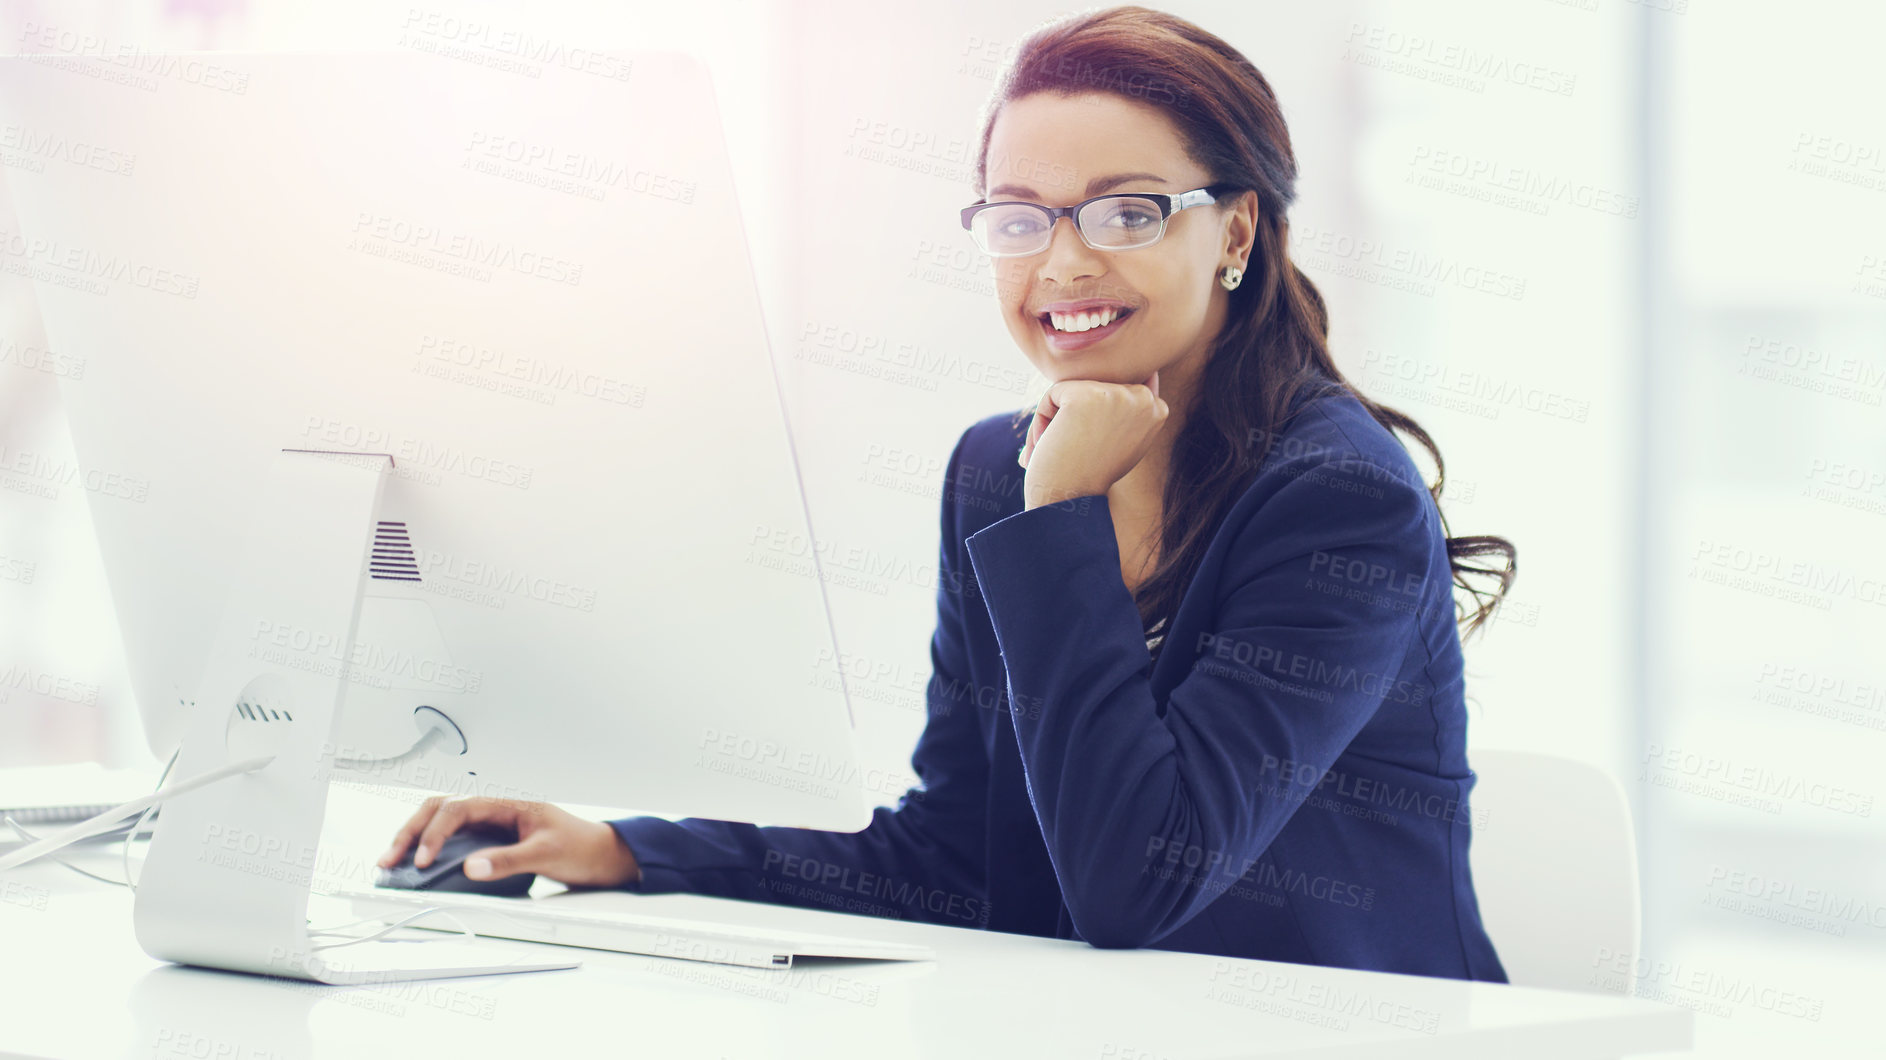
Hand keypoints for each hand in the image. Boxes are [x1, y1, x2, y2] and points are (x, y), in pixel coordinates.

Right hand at [377, 796, 640, 887]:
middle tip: (389, 858)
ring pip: (442, 823)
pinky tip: (418, 867)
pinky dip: (432, 851)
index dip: (435, 833)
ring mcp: (491, 826)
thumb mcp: (547, 853)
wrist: (602, 855)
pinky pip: (454, 841)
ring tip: (393, 862)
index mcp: (507, 804)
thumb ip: (510, 860)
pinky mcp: (491, 842)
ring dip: (416, 838)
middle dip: (410, 830)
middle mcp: (495, 811)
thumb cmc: (581, 845)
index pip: (458, 808)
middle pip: (440, 809)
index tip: (423, 859)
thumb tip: (472, 866)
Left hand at [1018, 370, 1167, 508]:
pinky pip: (1053, 394)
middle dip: (1075, 418)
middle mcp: (1144, 398)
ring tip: (1060, 450)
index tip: (1092, 450)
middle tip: (1071, 453)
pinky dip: (1042, 420)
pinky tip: (1050, 445)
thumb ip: (1125, 407)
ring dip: (1057, 420)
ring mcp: (1117, 394)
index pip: (1116, 388)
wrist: (1069, 502)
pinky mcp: (1086, 395)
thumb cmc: (1090, 476)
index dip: (1095, 417)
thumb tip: (1121, 376)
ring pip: (1072, 389)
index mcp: (1157, 408)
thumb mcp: (1122, 439)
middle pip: (1092, 385)